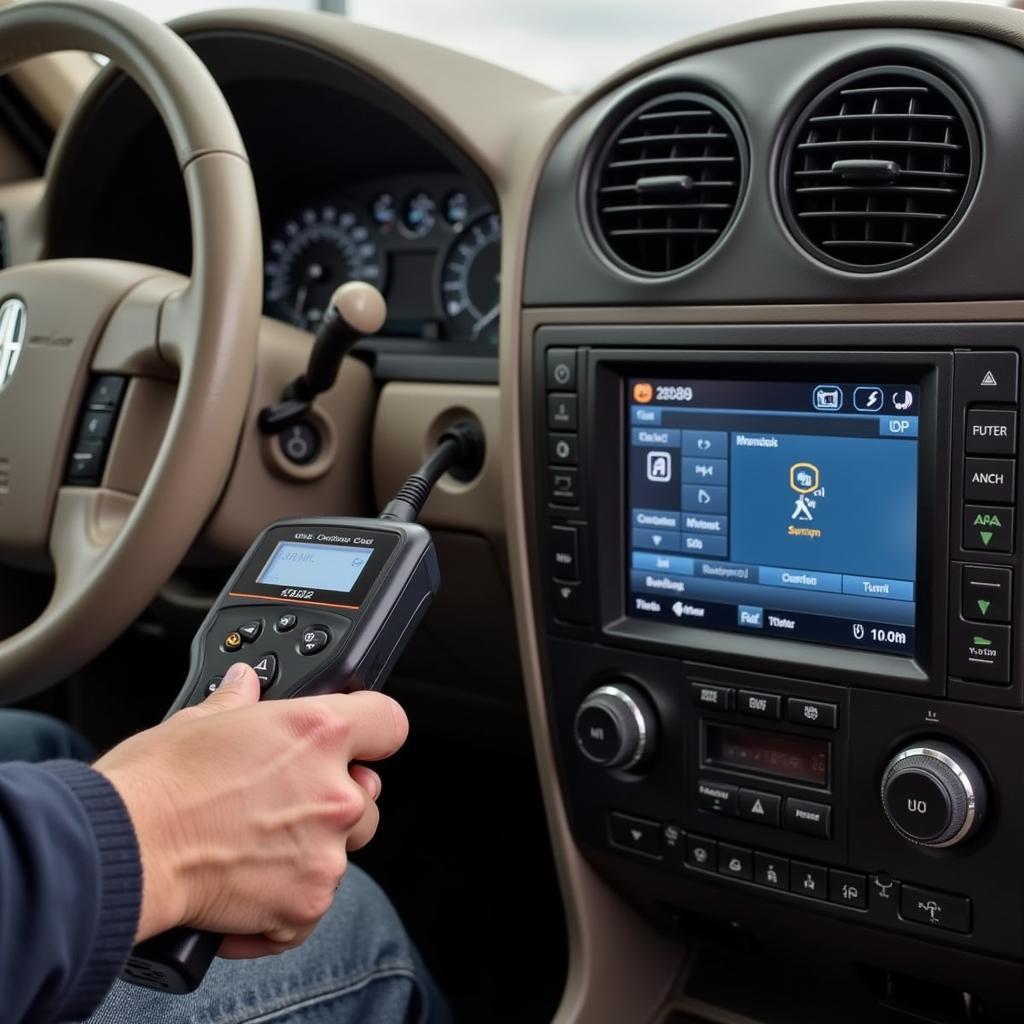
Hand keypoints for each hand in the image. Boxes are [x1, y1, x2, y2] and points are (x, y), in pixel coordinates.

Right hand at [94, 664, 406, 953]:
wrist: (123, 849)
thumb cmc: (155, 783)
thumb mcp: (200, 719)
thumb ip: (240, 701)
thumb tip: (245, 683)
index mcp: (317, 732)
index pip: (388, 722)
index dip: (372, 731)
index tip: (358, 742)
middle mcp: (333, 791)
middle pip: (367, 794)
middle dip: (335, 798)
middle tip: (283, 802)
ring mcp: (326, 851)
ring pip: (346, 849)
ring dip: (313, 849)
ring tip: (257, 845)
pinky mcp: (306, 903)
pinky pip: (314, 905)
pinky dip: (287, 904)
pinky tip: (248, 889)